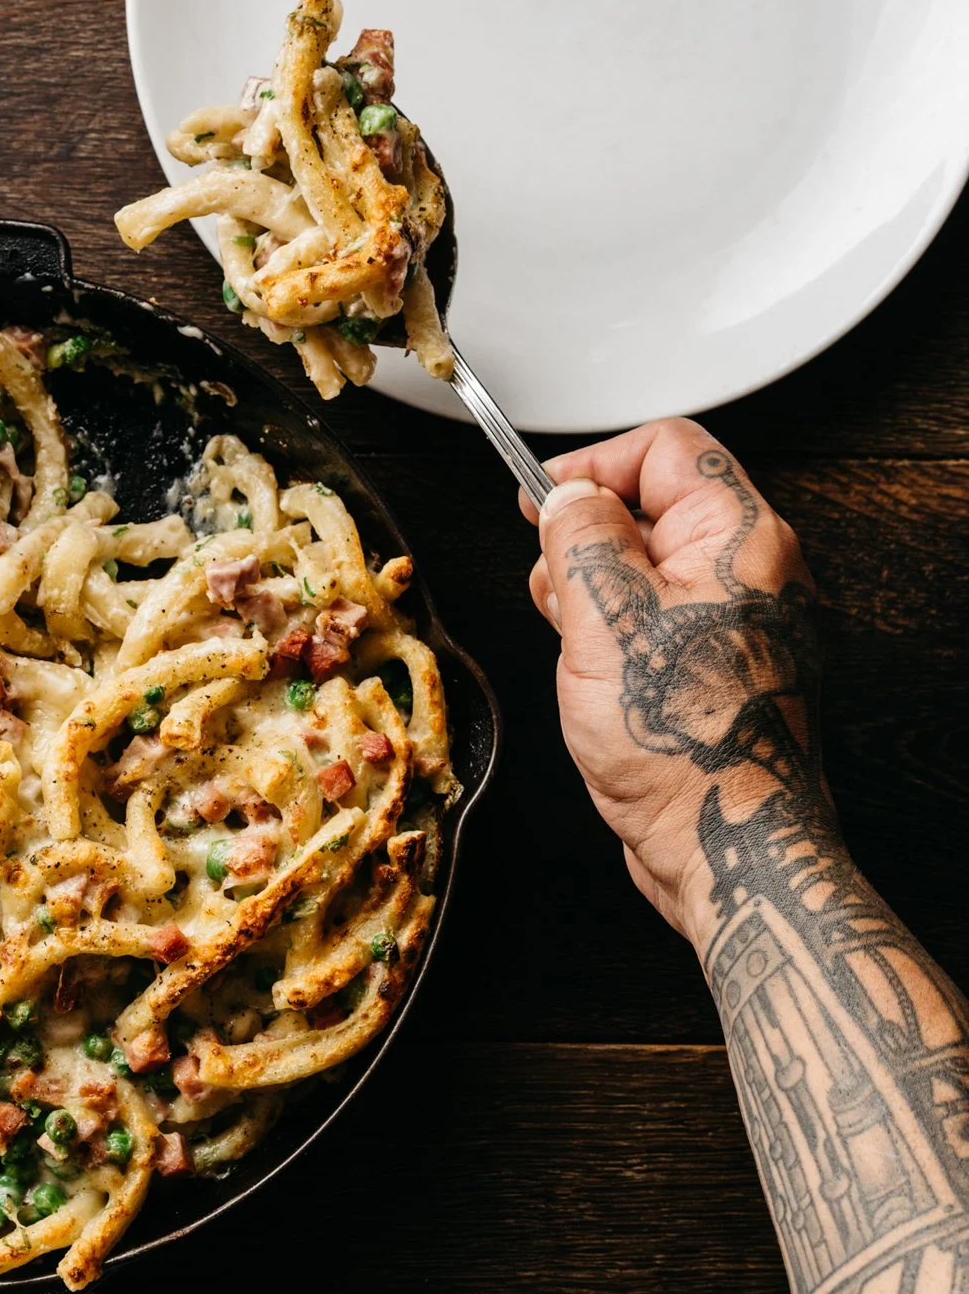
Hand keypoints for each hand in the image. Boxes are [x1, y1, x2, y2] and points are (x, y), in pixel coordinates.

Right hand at [519, 418, 824, 946]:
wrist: (725, 845)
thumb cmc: (683, 750)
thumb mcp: (604, 621)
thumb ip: (580, 541)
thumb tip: (568, 498)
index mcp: (740, 539)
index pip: (667, 449)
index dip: (594, 465)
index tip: (542, 500)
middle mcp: (752, 573)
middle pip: (656, 508)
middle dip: (586, 539)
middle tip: (553, 585)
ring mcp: (738, 626)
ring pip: (650, 571)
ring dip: (594, 595)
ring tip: (573, 643)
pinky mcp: (720, 673)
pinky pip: (659, 625)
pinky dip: (615, 638)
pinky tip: (593, 677)